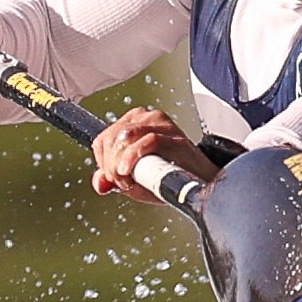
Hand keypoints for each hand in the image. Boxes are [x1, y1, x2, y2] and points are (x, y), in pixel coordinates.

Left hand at [89, 107, 218, 203]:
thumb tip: (99, 183)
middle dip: (110, 164)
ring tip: (128, 179)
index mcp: (135, 123)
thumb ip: (114, 179)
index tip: (111, 177)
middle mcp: (147, 119)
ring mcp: (162, 124)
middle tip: (121, 182)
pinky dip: (134, 156)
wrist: (202, 183)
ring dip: (120, 163)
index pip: (103, 138)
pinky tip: (130, 170)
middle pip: (112, 137)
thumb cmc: (172, 177)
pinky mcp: (175, 136)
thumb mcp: (136, 180)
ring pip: (125, 137)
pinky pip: (148, 140)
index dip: (102, 161)